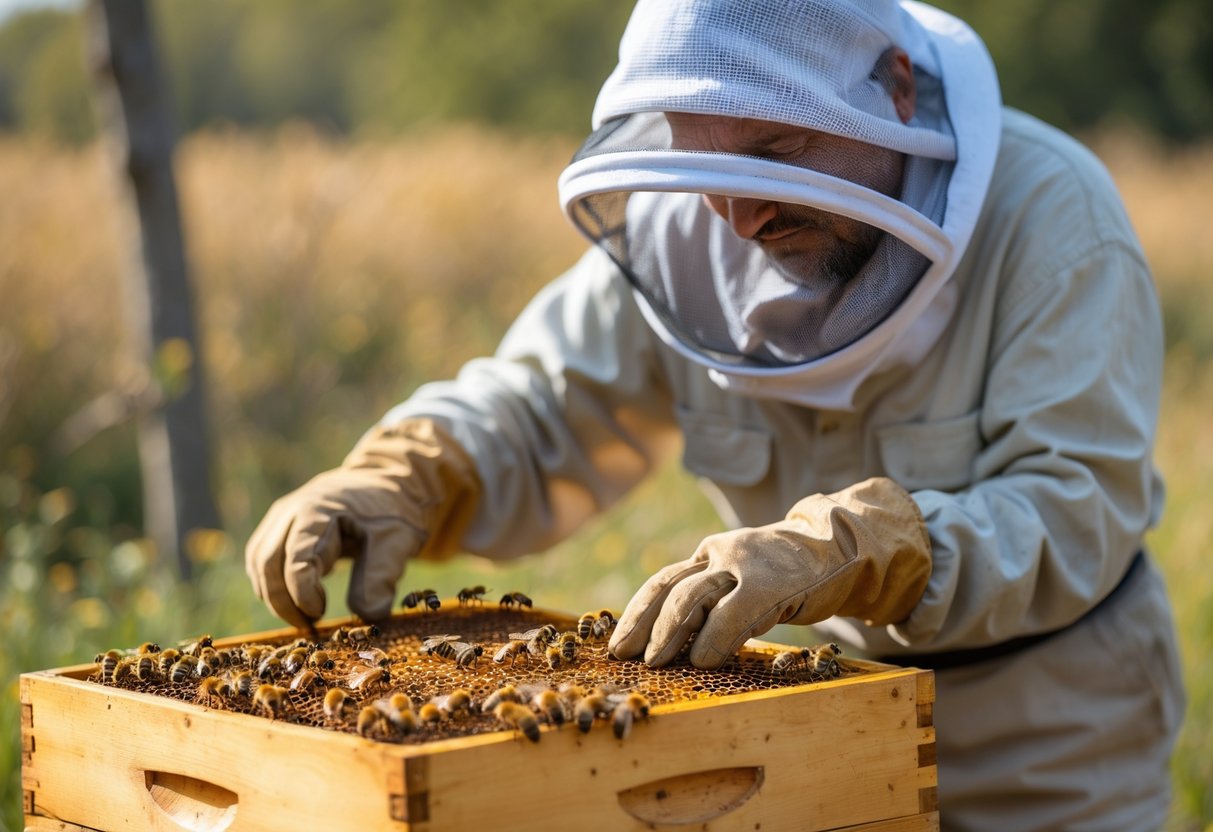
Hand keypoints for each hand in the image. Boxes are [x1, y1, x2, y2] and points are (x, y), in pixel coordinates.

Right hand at [245, 419, 479, 627]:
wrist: (386, 483)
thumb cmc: (392, 511)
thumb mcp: (398, 540)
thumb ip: (382, 575)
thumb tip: (367, 615)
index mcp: (318, 510)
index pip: (296, 558)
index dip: (302, 593)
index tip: (320, 615)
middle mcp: (291, 510)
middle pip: (267, 563)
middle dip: (282, 602)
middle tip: (309, 626)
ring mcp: (282, 518)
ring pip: (259, 563)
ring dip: (275, 596)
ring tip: (306, 618)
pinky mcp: (280, 528)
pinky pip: (262, 560)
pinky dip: (273, 585)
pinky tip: (297, 602)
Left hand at [609, 477, 931, 667]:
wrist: (839, 549)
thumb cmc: (788, 577)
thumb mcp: (742, 581)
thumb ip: (713, 602)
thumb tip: (673, 645)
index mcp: (708, 556)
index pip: (662, 583)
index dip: (636, 614)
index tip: (616, 643)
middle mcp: (719, 554)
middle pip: (668, 587)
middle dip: (642, 624)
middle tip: (624, 656)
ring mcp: (745, 565)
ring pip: (693, 596)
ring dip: (670, 632)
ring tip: (655, 662)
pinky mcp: (773, 583)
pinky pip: (735, 611)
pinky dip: (715, 637)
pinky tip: (702, 658)